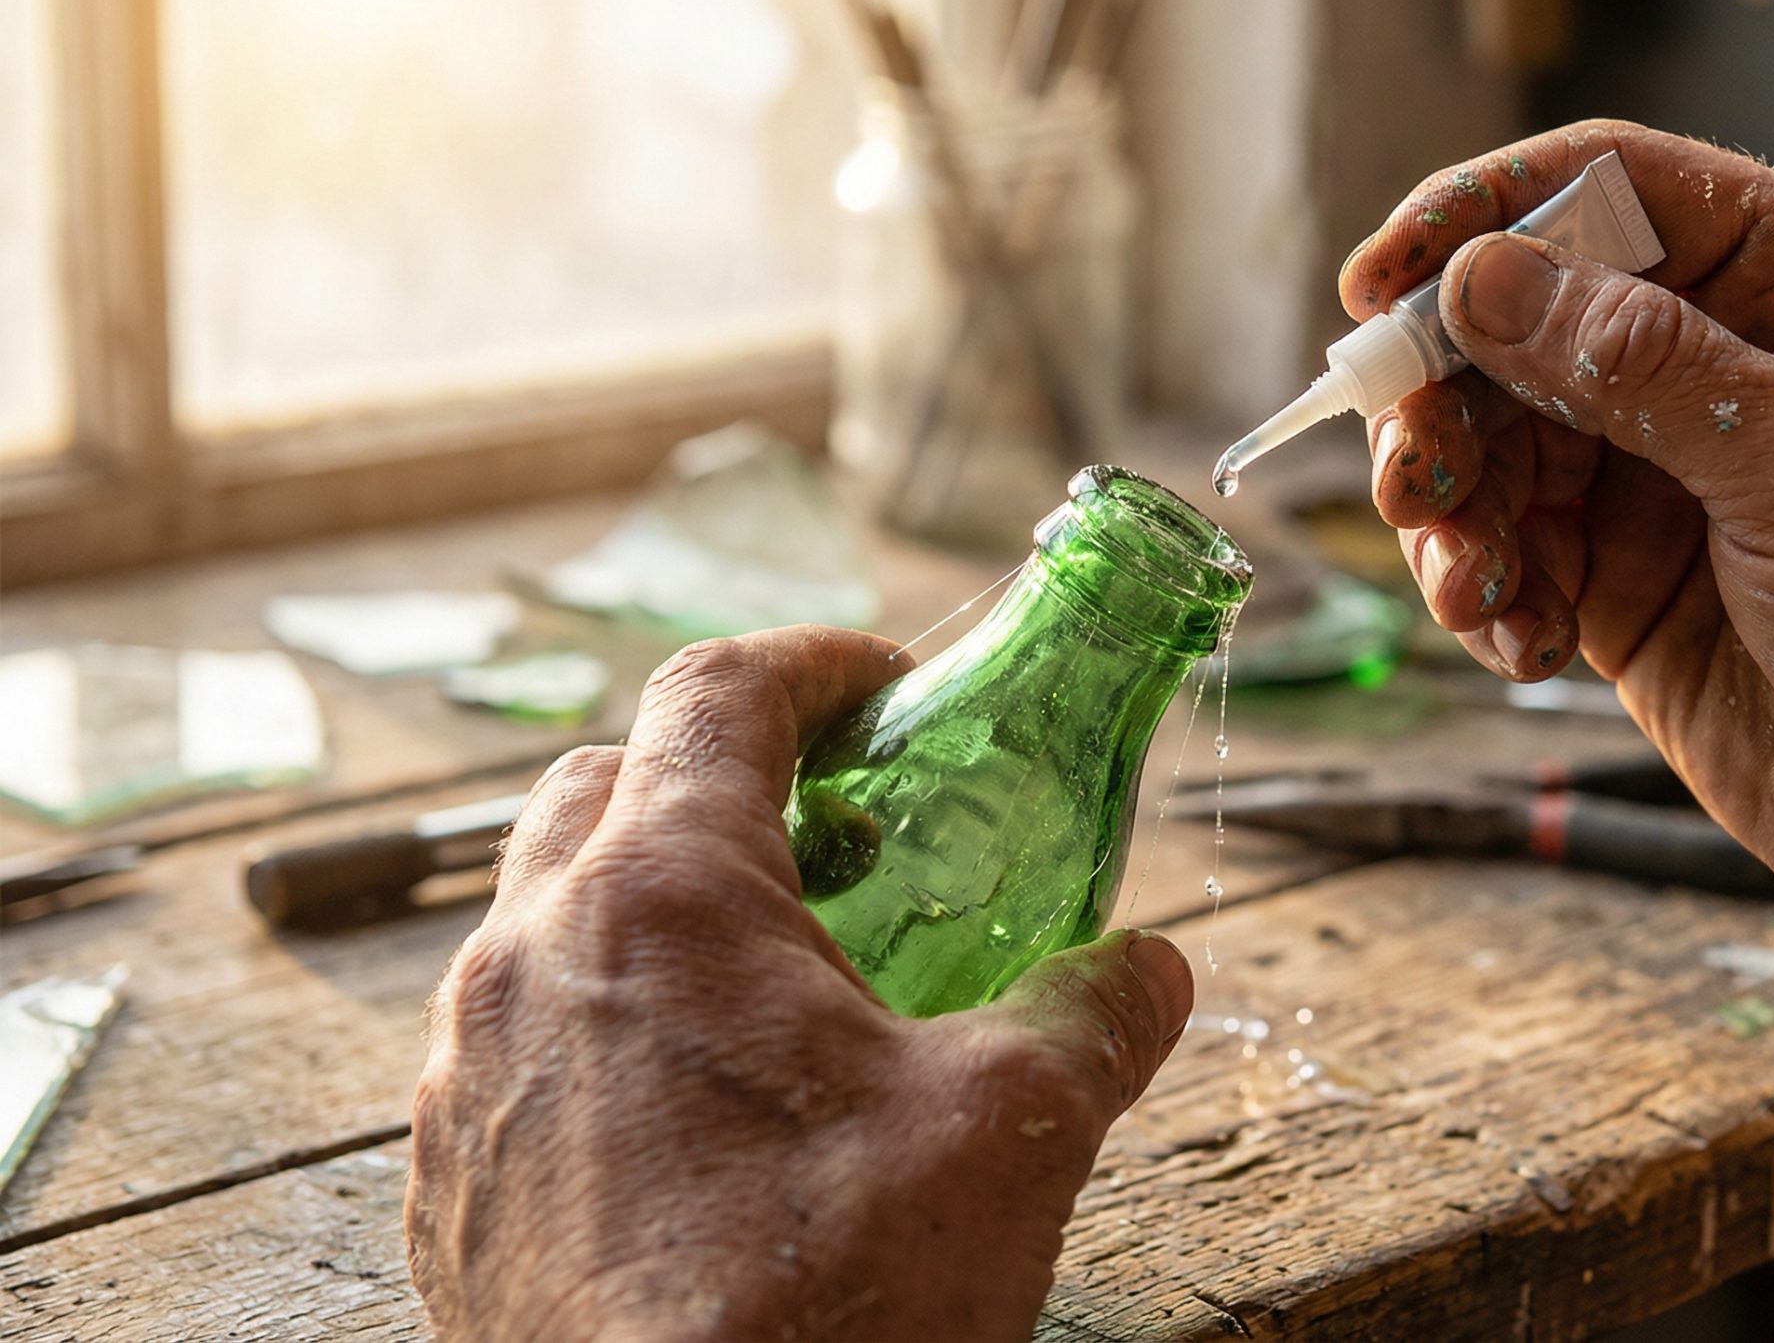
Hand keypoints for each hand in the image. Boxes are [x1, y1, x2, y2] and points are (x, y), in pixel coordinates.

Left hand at [407, 628, 1193, 1341]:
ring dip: (659, 910)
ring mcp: (466, 1078)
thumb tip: (1152, 972)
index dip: (815, 666)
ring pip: (548, 921)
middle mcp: (528, 962)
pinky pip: (518, 1051)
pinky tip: (707, 1120)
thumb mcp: (1010, 1135)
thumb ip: (1092, 1017)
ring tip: (783, 991)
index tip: (885, 691)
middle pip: (605, 785)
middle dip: (725, 780)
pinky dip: (607, 1030)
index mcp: (659, 900)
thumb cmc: (822, 1307)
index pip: (714, 693)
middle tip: (843, 839)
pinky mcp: (450, 1187)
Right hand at [1345, 119, 1773, 934]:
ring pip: (1496, 444)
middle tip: (1412, 478)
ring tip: (1472, 588)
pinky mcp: (1626, 581)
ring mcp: (1669, 472)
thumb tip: (1482, 281)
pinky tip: (1526, 646)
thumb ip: (1639, 367)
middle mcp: (1725, 359)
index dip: (1481, 218)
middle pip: (1521, 322)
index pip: (1612, 190)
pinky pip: (1509, 552)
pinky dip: (1489, 594)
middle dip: (1445, 398)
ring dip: (1455, 512)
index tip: (1378, 284)